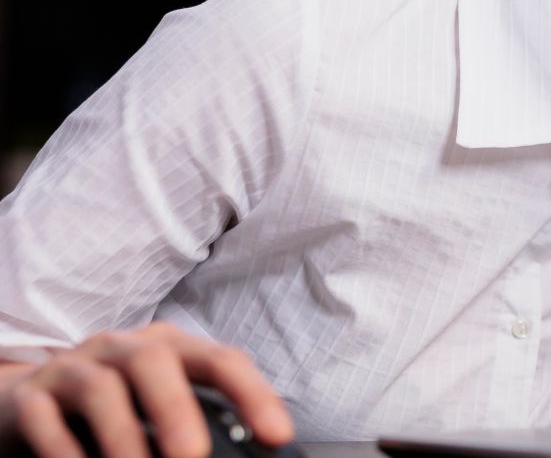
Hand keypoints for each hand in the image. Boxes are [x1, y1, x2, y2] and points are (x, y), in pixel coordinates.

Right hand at [0, 322, 292, 457]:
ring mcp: (73, 367)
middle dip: (177, 409)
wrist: (29, 401)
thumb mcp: (159, 406)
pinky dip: (64, 449)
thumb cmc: (115, 407)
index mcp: (169, 348)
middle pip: (154, 360)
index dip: (253, 394)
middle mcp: (122, 348)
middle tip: (193, 456)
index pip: (220, 360)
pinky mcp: (31, 395)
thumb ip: (197, 423)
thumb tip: (248, 453)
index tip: (277, 436)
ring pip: (100, 388)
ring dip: (122, 436)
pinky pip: (44, 417)